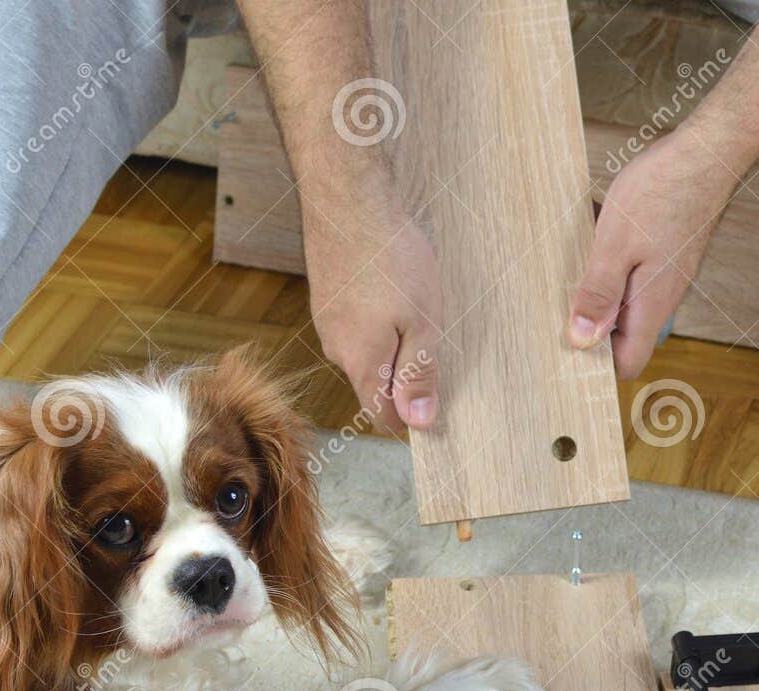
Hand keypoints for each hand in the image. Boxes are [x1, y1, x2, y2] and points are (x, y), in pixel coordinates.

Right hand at [302, 192, 442, 434]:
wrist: (347, 200)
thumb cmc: (390, 258)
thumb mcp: (423, 321)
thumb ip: (419, 373)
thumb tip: (418, 421)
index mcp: (362, 363)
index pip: (382, 417)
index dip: (410, 415)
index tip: (433, 392)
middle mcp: (336, 350)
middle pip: (374, 383)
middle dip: (403, 370)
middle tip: (428, 328)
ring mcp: (326, 322)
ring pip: (365, 351)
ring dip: (390, 339)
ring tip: (409, 299)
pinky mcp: (326, 299)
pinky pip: (354, 325)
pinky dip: (375, 316)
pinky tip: (389, 285)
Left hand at [567, 127, 739, 378]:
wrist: (708, 153)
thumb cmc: (662, 192)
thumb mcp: (614, 244)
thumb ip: (598, 294)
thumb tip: (582, 340)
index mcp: (652, 305)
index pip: (630, 362)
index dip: (600, 364)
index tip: (570, 348)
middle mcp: (664, 297)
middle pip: (626, 333)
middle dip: (593, 321)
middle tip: (564, 295)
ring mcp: (668, 274)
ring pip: (627, 298)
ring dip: (600, 284)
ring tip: (580, 253)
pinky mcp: (667, 253)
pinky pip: (634, 271)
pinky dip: (613, 259)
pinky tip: (599, 229)